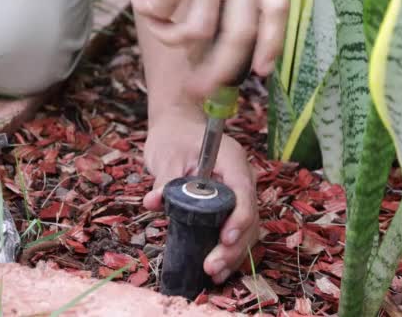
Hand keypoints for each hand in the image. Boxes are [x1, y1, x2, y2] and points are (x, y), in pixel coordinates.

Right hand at [128, 0, 288, 96]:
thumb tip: (215, 44)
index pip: (275, 6)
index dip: (272, 43)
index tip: (260, 71)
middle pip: (240, 32)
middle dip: (219, 71)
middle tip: (198, 90)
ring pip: (196, 30)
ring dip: (168, 32)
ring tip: (150, 8)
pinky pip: (161, 12)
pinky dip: (145, 6)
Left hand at [143, 107, 258, 282]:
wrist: (178, 126)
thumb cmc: (175, 136)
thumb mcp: (167, 154)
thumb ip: (165, 180)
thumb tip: (153, 202)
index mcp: (232, 160)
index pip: (243, 192)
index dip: (239, 218)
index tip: (224, 239)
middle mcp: (242, 178)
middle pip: (249, 216)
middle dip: (234, 246)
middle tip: (212, 267)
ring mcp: (238, 193)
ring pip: (247, 228)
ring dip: (233, 253)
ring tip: (214, 274)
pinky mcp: (230, 205)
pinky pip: (236, 229)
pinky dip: (229, 249)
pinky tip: (218, 269)